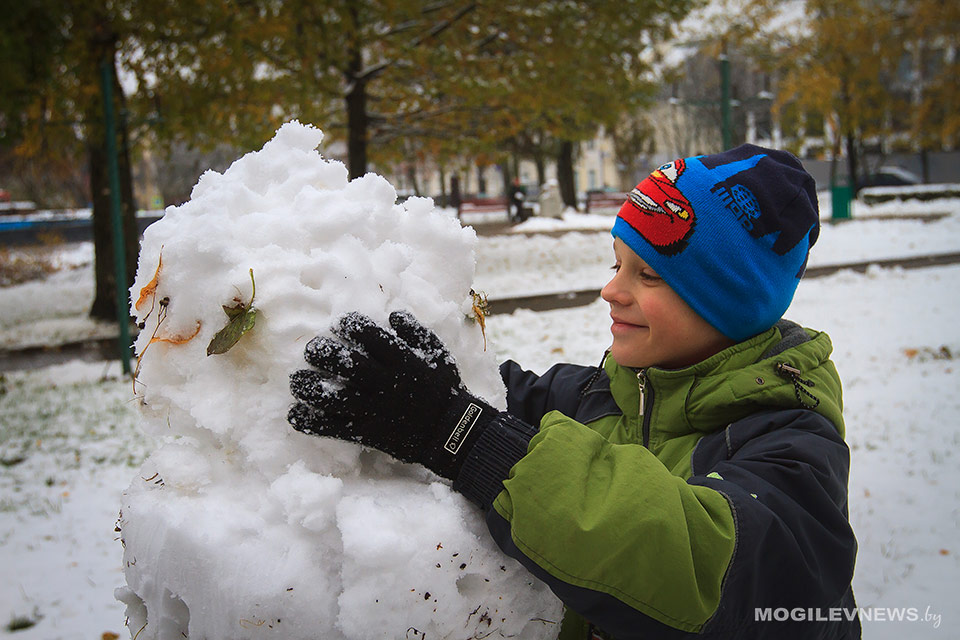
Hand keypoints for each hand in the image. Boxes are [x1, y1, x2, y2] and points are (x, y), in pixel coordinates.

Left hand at [288, 311, 496, 479]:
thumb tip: (392, 314)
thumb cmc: (444, 389)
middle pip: (346, 364)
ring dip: (309, 387)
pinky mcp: (366, 432)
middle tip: (313, 350)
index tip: (342, 324)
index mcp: (402, 361)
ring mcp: (373, 410)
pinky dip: (310, 422)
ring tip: (298, 381)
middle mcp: (384, 383)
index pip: (370, 336)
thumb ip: (416, 332)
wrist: (450, 432)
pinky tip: (296, 414)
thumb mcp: (438, 354)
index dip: (350, 325)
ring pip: (333, 397)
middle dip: (322, 352)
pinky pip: (333, 428)